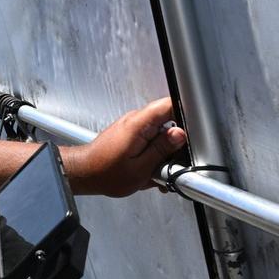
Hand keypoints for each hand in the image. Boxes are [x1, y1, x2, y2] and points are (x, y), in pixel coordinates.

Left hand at [66, 97, 187, 196]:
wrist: (85, 173)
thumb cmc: (105, 173)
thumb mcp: (141, 168)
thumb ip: (162, 149)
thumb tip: (180, 135)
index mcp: (138, 124)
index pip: (169, 104)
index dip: (186, 115)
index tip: (193, 133)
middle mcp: (135, 120)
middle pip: (168, 121)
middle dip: (175, 143)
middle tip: (172, 162)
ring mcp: (132, 126)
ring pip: (160, 133)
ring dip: (164, 152)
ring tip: (157, 171)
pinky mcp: (130, 134)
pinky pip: (150, 139)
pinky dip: (154, 154)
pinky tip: (150, 170)